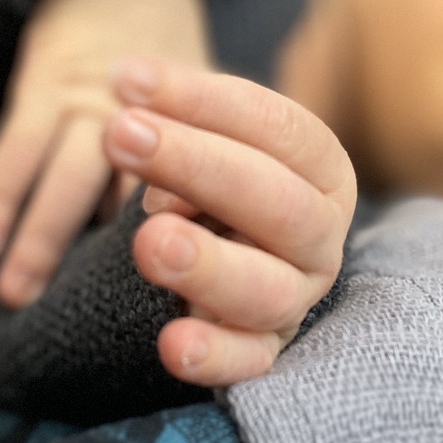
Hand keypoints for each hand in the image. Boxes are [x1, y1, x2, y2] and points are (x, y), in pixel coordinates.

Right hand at [0, 0, 211, 307]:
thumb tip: (212, 285)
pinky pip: (20, 145)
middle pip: (150, 189)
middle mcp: (166, 117)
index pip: (217, 197)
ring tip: (16, 295)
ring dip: (45, 236)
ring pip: (74, 175)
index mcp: (221, 130)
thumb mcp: (224, 128)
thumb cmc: (181, 85)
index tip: (185, 310)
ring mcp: (102, 99)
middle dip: (126, 248)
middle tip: (102, 315)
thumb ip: (227, 192)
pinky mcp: (49, 83)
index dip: (202, 248)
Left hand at [103, 59, 357, 386]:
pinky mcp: (263, 351)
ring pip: (268, 288)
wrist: (221, 250)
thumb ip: (182, 134)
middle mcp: (320, 234)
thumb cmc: (212, 183)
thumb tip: (135, 133)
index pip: (278, 126)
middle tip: (121, 134)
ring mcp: (296, 297)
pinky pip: (250, 364)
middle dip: (197, 165)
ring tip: (148, 242)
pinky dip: (215, 356)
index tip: (125, 78)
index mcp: (321, 169)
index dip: (203, 99)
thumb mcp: (202, 145)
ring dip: (209, 264)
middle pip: (278, 202)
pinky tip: (172, 344)